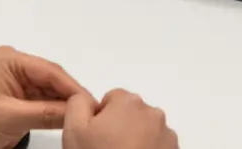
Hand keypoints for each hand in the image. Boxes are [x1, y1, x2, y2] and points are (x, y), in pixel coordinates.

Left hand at [0, 45, 86, 148]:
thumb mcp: (11, 117)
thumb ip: (45, 113)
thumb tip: (76, 113)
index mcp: (10, 60)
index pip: (48, 71)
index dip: (70, 87)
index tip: (89, 101)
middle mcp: (17, 63)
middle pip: (52, 78)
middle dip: (70, 94)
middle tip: (90, 109)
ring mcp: (19, 77)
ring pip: (50, 88)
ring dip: (64, 102)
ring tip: (82, 114)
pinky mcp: (21, 92)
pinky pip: (44, 97)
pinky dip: (55, 107)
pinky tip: (68, 115)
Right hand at [63, 89, 177, 148]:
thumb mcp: (75, 131)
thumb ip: (78, 104)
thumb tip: (84, 98)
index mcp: (129, 102)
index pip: (111, 99)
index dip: (100, 119)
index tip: (97, 137)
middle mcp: (153, 113)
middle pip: (131, 114)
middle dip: (120, 128)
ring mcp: (167, 134)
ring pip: (146, 130)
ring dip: (136, 140)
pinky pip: (158, 145)